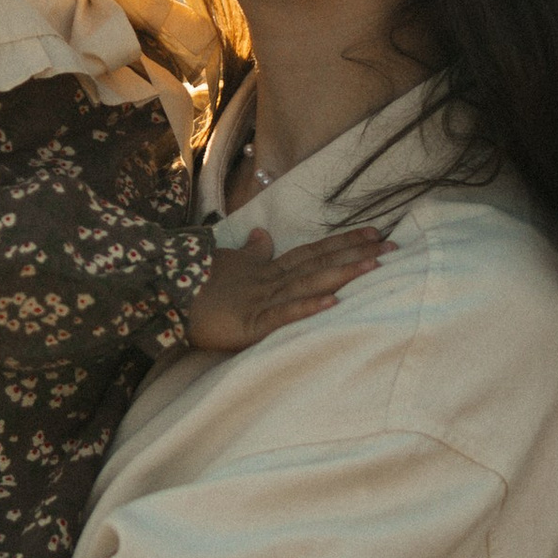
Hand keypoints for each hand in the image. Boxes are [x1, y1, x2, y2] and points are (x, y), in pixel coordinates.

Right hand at [186, 223, 385, 352]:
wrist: (165, 299)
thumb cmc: (197, 286)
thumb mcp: (230, 266)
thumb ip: (251, 253)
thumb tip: (263, 234)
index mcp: (269, 269)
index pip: (314, 251)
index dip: (344, 242)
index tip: (375, 233)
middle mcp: (271, 280)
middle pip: (320, 263)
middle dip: (356, 254)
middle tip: (392, 246)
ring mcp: (262, 300)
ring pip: (309, 283)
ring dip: (341, 274)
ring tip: (372, 266)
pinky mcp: (250, 324)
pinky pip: (283, 315)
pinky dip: (308, 309)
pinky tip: (333, 303)